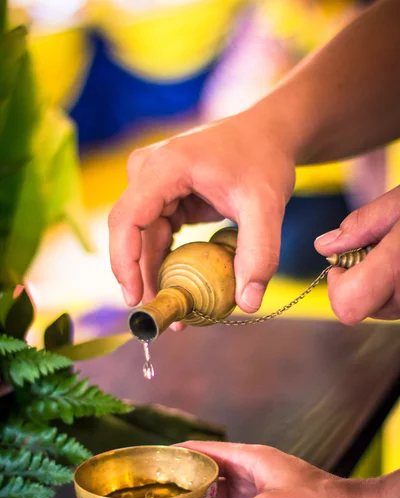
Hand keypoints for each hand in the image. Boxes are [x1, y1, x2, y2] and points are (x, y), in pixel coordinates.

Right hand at [108, 103, 295, 318]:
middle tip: (159, 314)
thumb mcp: (266, 206)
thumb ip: (259, 253)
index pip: (126, 219)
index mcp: (163, 167)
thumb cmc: (264, 160)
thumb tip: (249, 304)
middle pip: (130, 234)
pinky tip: (177, 286)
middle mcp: (149, 172)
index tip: (134, 299)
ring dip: (153, 273)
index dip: (124, 262)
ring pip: (143, 238)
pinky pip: (157, 234)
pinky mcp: (165, 196)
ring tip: (173, 307)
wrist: (270, 135)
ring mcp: (154, 183)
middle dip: (140, 276)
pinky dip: (166, 261)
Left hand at [315, 186, 399, 323]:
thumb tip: (324, 247)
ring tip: (395, 253)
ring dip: (377, 286)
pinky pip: (395, 305)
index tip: (343, 263)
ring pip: (380, 310)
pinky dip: (393, 286)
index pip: (346, 306)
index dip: (338, 286)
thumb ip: (362, 225)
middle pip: (361, 310)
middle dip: (359, 282)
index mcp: (397, 267)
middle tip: (377, 251)